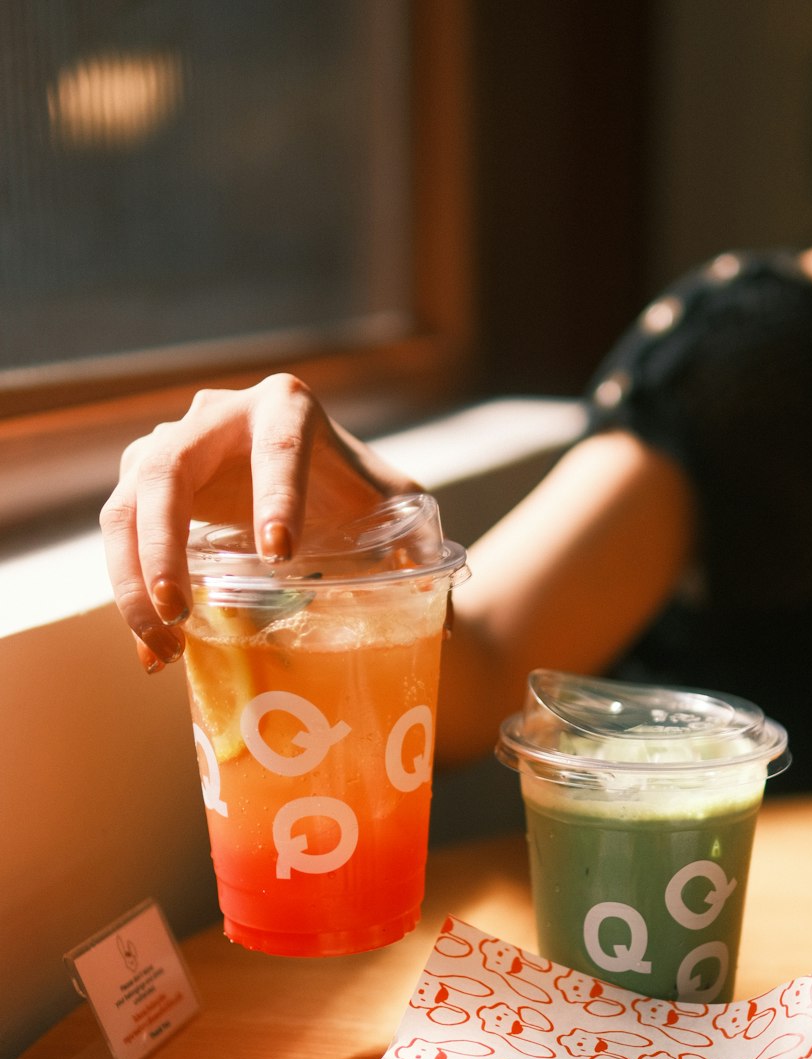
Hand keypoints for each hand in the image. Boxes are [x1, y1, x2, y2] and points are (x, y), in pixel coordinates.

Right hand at [100, 373, 418, 671]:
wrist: (314, 486)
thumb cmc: (356, 496)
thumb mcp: (396, 511)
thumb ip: (420, 548)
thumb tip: (444, 620)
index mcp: (286, 408)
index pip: (278, 446)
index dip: (275, 497)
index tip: (279, 555)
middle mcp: (217, 416)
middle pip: (169, 469)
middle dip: (165, 545)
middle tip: (181, 611)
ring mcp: (169, 447)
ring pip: (128, 504)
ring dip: (134, 578)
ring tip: (164, 644)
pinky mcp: (142, 488)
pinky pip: (120, 538)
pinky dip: (129, 595)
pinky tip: (152, 650)